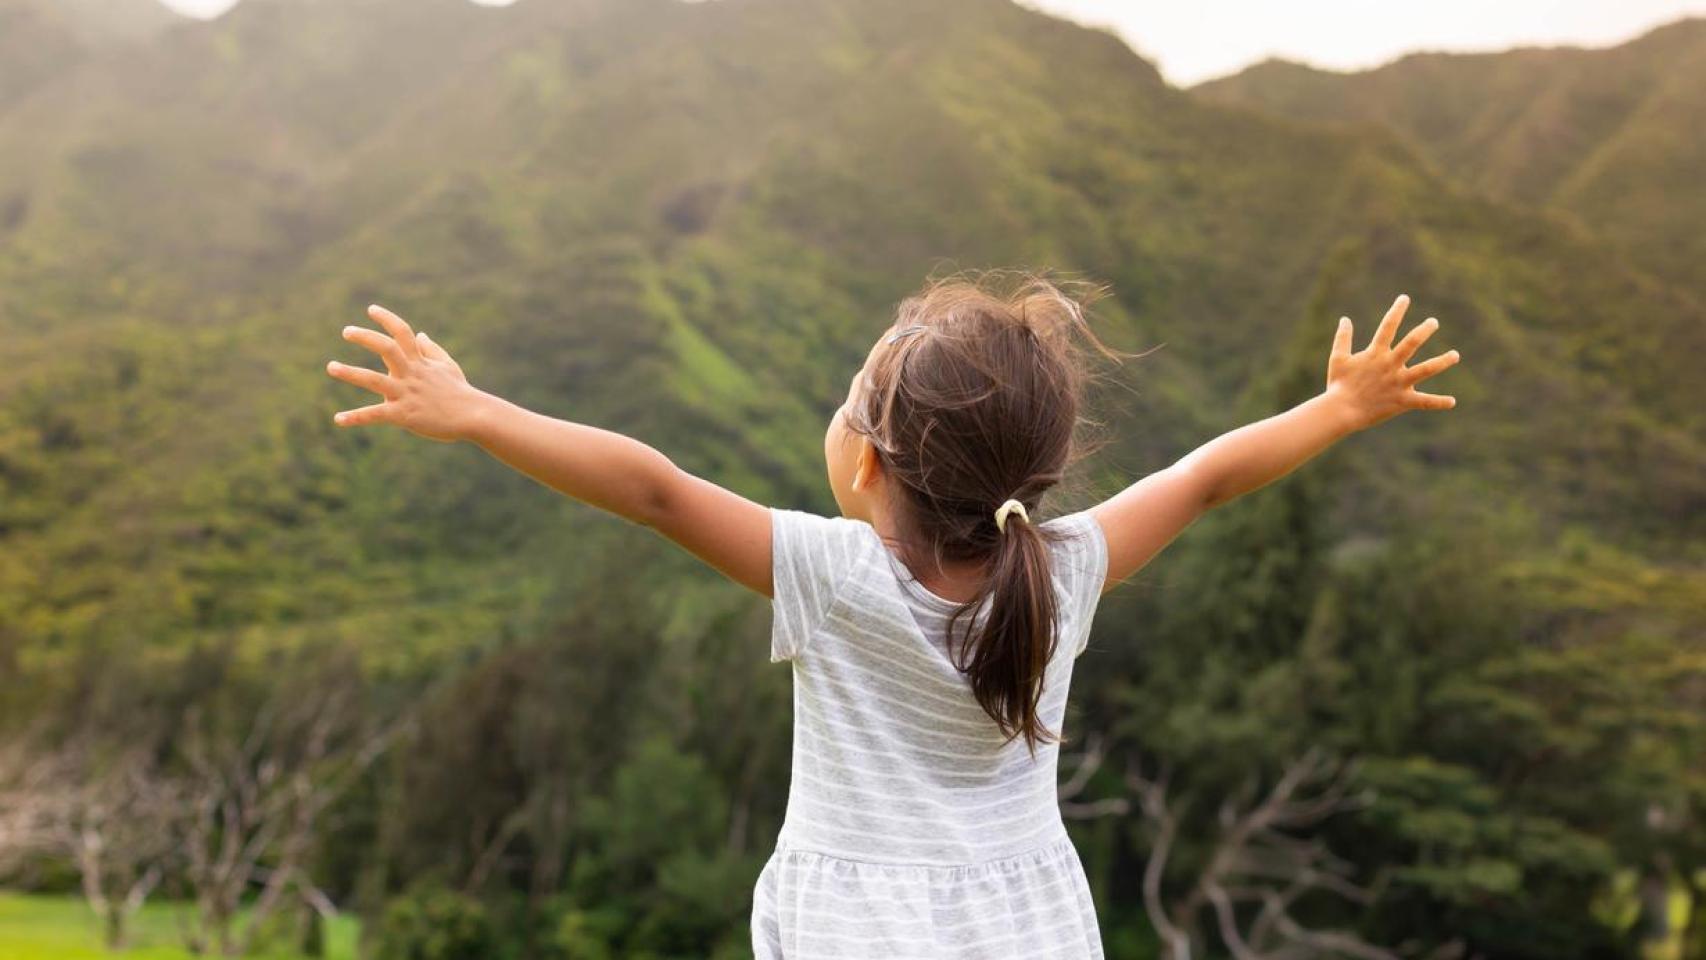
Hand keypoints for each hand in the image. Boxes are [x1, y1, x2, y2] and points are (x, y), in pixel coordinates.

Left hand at [326, 304, 484, 442]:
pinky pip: (376, 415)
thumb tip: (421, 334)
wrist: (475, 416)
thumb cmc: (461, 392)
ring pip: (374, 380)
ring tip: (331, 367)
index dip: (386, 319)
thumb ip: (432, 350)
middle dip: (365, 337)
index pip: (403, 333)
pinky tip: (338, 419)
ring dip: (350, 373)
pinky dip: (356, 417)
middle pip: (386, 348)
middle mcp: (411, 374)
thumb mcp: (448, 366)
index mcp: (420, 362)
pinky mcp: (404, 415)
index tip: (371, 309)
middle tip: (347, 331)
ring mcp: (406, 394)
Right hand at [1325, 294, 1460, 431]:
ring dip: (1442, 361)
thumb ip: (1343, 338)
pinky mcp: (1402, 401)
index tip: (1405, 298)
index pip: (1388, 326)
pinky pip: (1424, 402)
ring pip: (1426, 369)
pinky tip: (1452, 402)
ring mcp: (1398, 383)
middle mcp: (1390, 365)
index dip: (1397, 311)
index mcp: (1375, 354)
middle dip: (1424, 330)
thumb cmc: (1338, 384)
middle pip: (1412, 343)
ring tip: (1455, 355)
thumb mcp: (1338, 358)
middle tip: (1433, 322)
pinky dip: (1439, 402)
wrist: (1341, 411)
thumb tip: (1345, 319)